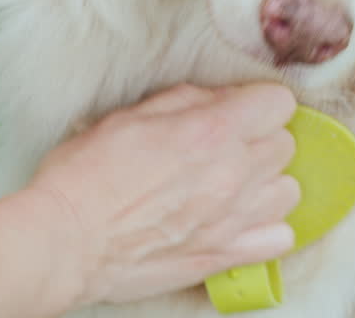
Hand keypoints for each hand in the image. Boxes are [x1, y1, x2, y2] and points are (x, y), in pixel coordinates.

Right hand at [23, 82, 299, 309]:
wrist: (65, 241)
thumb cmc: (86, 175)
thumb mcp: (131, 114)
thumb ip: (186, 101)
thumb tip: (220, 100)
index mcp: (212, 130)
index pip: (279, 103)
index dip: (259, 104)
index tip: (239, 111)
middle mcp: (233, 172)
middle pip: (286, 145)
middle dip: (261, 140)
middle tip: (226, 148)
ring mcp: (234, 218)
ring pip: (289, 191)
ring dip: (267, 184)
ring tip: (235, 186)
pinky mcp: (224, 255)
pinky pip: (280, 238)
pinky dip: (268, 229)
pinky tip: (239, 221)